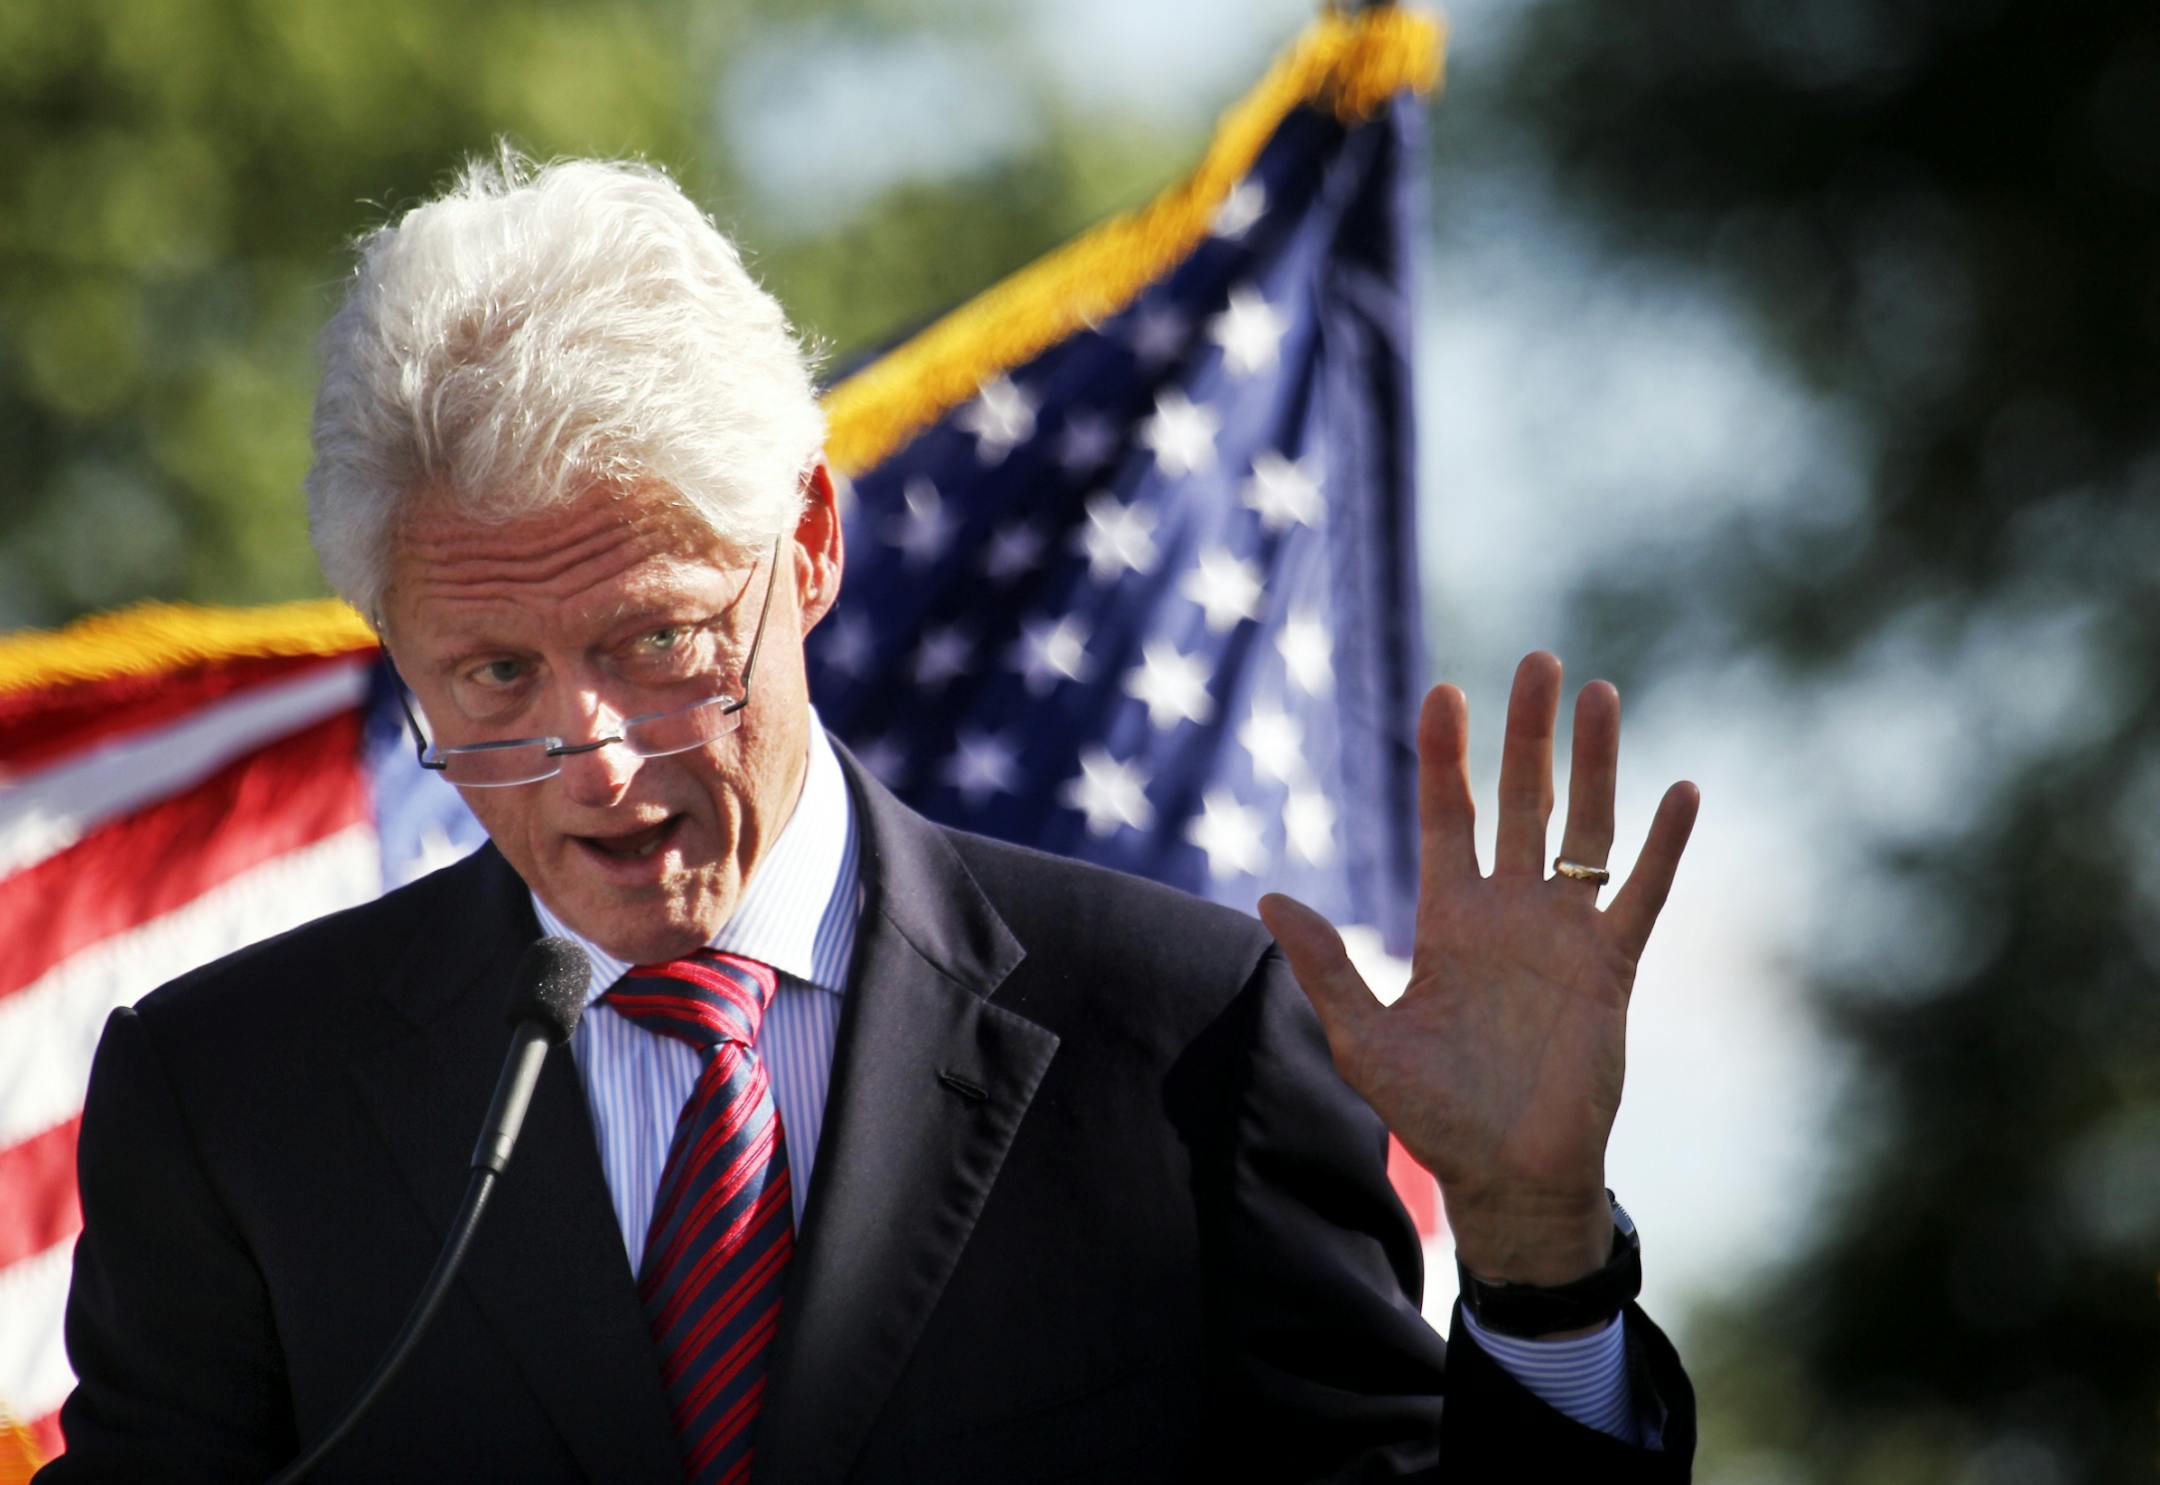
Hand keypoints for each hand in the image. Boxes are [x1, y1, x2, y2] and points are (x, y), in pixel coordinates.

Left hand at [1259, 653, 1698, 1286]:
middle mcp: (1507, 914)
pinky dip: (1661, 847)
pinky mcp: (1610, 969)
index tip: (1445, 689)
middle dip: (1526, 734)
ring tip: (1601, 694)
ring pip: (1583, 830)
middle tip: (1538, 662)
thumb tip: (1267, 895)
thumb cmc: (1432, 1114)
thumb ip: (1325, 964)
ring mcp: (1562, 937)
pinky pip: (1639, 895)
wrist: (1507, 1177)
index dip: (1447, 755)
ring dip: (1594, 765)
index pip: (1446, 817)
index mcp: (1447, 921)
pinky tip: (1680, 792)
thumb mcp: (1363, 1038)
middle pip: (1519, 802)